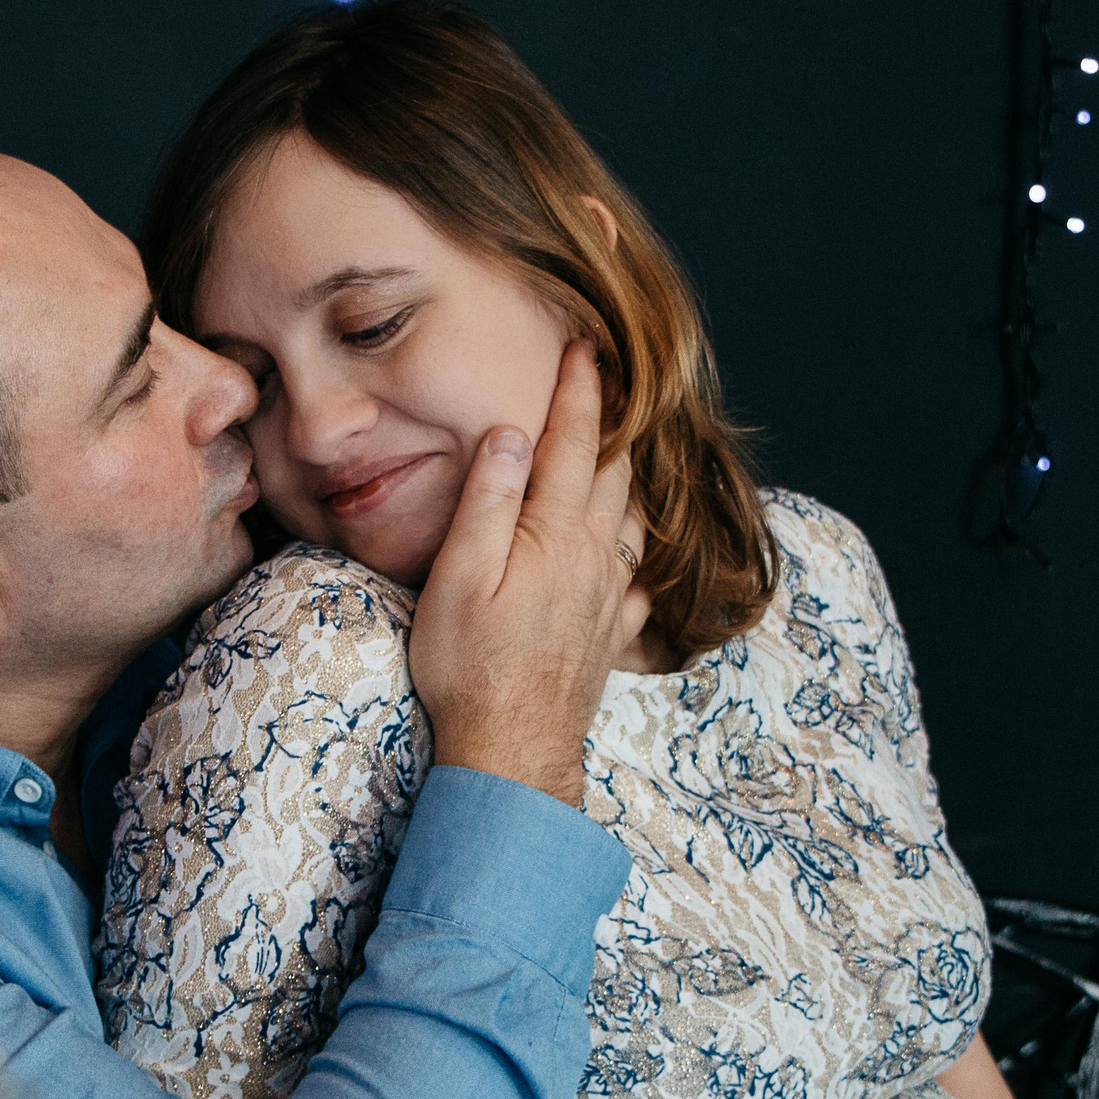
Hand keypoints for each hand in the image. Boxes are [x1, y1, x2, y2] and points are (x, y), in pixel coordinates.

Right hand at [409, 341, 650, 805]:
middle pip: (617, 471)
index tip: (583, 348)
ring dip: (634, 474)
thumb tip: (509, 434)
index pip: (574, 444)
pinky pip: (641, 572)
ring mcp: (611, 596)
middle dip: (616, 419)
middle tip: (614, 378)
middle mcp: (595, 558)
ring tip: (628, 446)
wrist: (512, 751)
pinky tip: (633, 541)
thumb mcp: (457, 578)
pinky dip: (641, 540)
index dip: (580, 392)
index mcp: (555, 535)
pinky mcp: (614, 632)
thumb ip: (487, 502)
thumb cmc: (469, 667)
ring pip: (637, 517)